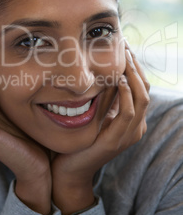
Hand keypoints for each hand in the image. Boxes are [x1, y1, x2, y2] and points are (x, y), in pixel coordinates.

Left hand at [51, 46, 149, 214]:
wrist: (69, 170)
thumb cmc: (79, 139)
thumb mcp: (95, 113)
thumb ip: (104, 96)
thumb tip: (104, 71)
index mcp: (132, 120)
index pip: (142, 87)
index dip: (135, 66)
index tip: (124, 46)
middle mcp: (136, 127)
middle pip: (145, 90)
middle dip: (136, 66)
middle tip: (125, 45)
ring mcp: (128, 135)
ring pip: (141, 99)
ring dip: (134, 76)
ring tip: (124, 57)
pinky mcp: (115, 141)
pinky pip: (127, 114)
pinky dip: (126, 95)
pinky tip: (120, 81)